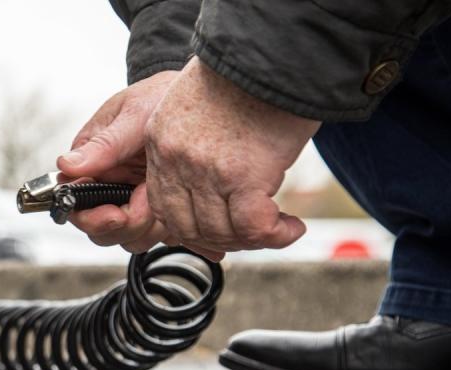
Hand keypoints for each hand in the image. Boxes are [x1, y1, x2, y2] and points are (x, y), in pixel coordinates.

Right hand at [57, 71, 195, 255]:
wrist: (202, 95)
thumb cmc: (160, 96)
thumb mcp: (134, 114)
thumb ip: (103, 144)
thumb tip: (65, 166)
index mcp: (91, 162)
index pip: (75, 203)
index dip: (93, 217)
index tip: (116, 214)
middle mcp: (109, 185)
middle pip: (102, 230)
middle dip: (126, 225)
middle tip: (148, 204)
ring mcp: (134, 199)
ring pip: (131, 237)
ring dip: (151, 228)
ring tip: (169, 198)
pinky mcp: (159, 207)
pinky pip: (160, 234)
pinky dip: (176, 231)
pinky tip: (185, 214)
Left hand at [143, 58, 321, 258]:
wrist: (273, 51)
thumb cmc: (243, 77)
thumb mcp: (193, 108)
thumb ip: (188, 147)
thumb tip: (206, 188)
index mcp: (160, 141)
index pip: (162, 204)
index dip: (190, 225)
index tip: (216, 228)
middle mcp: (177, 158)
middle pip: (186, 226)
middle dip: (222, 237)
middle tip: (251, 232)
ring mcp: (206, 170)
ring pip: (219, 231)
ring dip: (252, 238)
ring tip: (275, 227)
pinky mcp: (243, 176)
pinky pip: (253, 227)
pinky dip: (275, 235)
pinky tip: (290, 226)